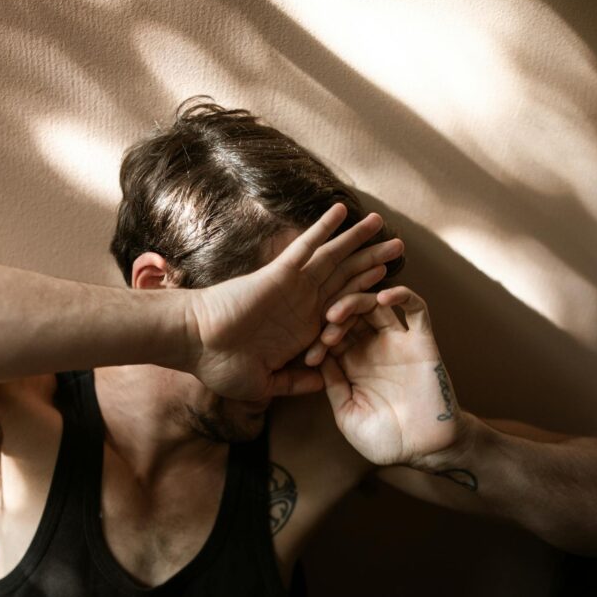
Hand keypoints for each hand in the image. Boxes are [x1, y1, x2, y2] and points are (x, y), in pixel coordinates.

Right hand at [186, 203, 403, 400]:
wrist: (195, 346)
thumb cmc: (221, 367)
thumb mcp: (266, 385)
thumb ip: (295, 383)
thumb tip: (320, 385)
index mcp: (303, 330)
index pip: (343, 307)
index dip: (367, 294)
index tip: (392, 286)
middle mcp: (302, 304)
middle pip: (346, 277)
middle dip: (373, 260)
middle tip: (401, 245)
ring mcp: (293, 288)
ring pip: (334, 258)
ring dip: (358, 240)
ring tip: (383, 223)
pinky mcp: (280, 275)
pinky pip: (306, 247)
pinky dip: (324, 229)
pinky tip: (342, 211)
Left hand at [312, 288, 467, 467]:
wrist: (425, 452)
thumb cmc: (386, 440)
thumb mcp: (348, 414)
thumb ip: (333, 386)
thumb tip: (317, 359)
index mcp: (352, 364)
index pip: (330, 336)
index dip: (317, 339)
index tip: (309, 357)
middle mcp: (372, 349)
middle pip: (349, 315)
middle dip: (332, 317)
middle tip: (325, 330)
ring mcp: (397, 343)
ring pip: (375, 305)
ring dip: (355, 301)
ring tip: (339, 313)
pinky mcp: (422, 342)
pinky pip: (416, 309)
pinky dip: (401, 295)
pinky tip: (384, 297)